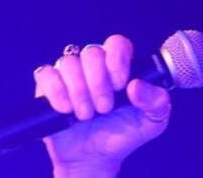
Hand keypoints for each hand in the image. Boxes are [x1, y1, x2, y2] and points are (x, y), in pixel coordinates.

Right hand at [34, 35, 171, 177]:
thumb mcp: (153, 120)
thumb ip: (156, 101)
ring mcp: (69, 74)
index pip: (116, 43)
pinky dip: (56, 93)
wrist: (95, 159)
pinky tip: (66, 110)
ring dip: (79, 91)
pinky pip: (46, 75)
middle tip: (105, 108)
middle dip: (99, 83)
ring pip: (68, 62)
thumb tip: (136, 85)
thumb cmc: (124, 134)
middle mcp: (93, 65)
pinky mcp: (47, 87)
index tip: (121, 86)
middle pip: (92, 52)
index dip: (117, 61)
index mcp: (119, 65)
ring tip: (87, 115)